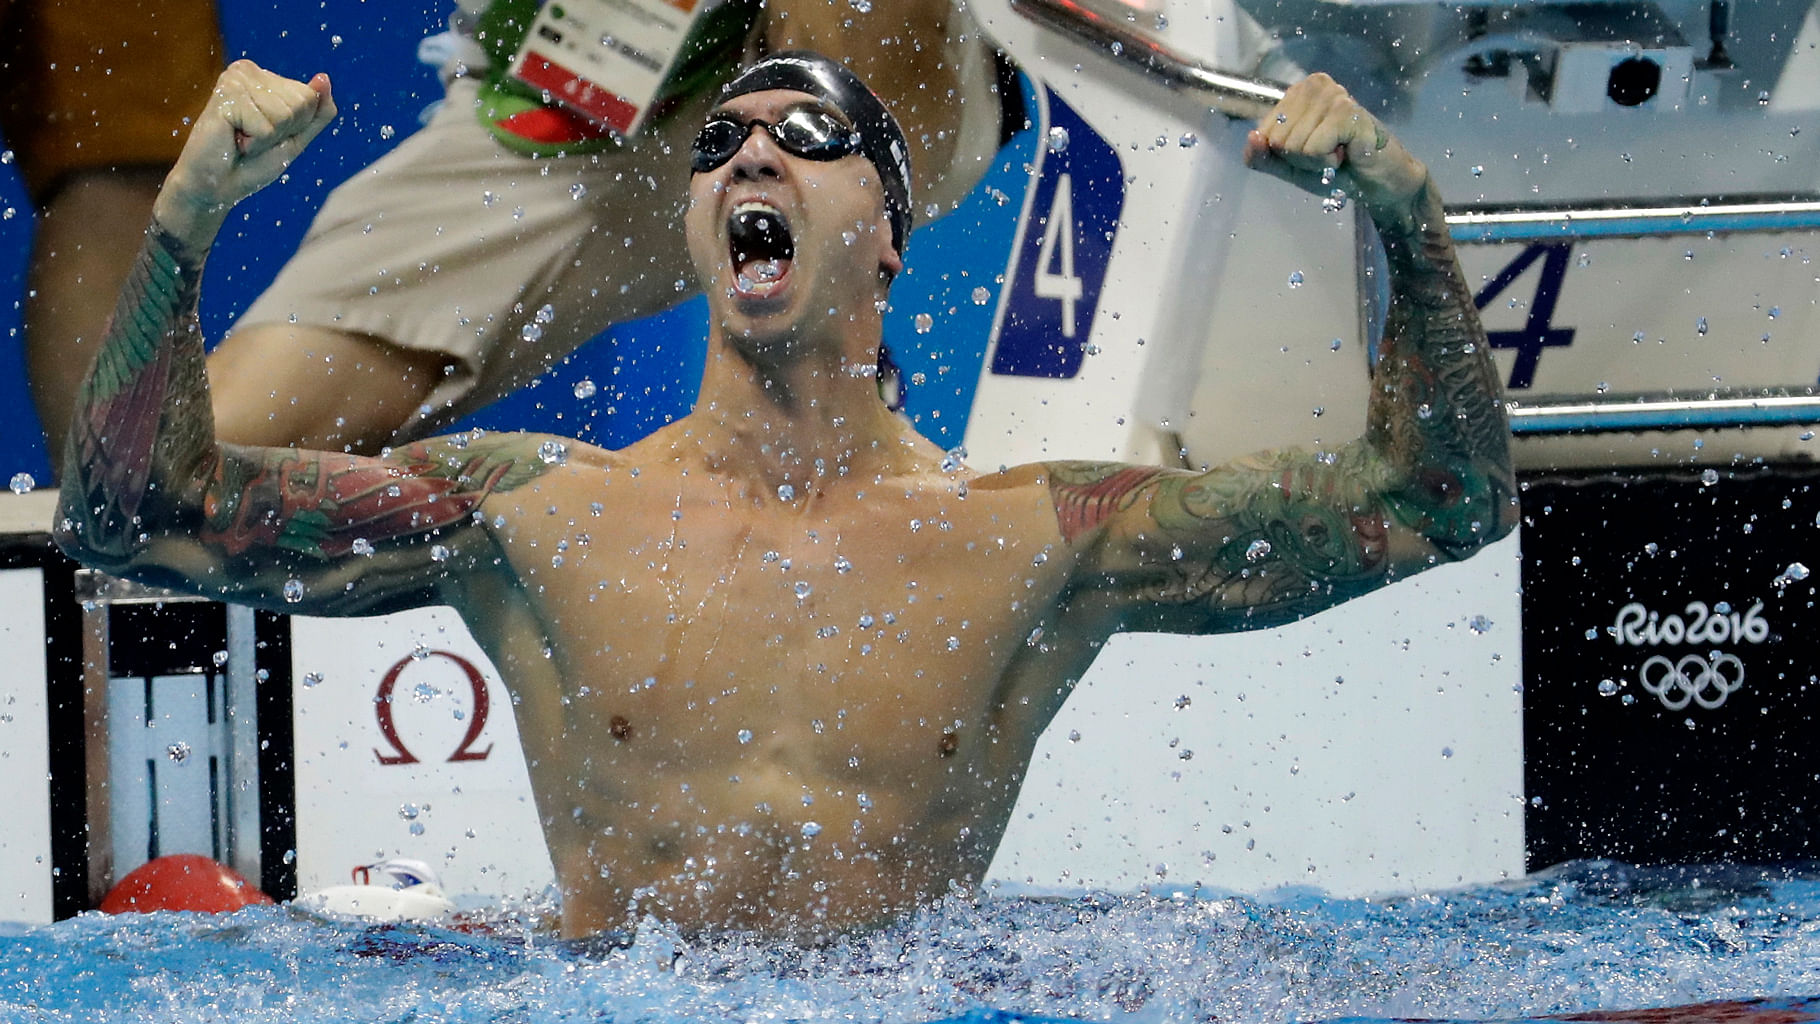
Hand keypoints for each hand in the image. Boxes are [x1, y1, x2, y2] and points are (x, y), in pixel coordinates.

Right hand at [154, 60, 336, 238]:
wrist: (216, 187)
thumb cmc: (252, 163)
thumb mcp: (295, 138)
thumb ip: (316, 111)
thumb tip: (324, 79)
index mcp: (264, 77)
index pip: (310, 97)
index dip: (296, 126)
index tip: (267, 133)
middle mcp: (247, 70)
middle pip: (300, 104)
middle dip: (282, 131)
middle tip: (252, 138)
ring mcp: (234, 80)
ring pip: (285, 114)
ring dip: (266, 138)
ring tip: (242, 139)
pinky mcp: (225, 96)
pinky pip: (266, 127)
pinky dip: (254, 143)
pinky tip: (233, 140)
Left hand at [1242, 73, 1425, 216]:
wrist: (1380, 183)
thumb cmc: (1338, 170)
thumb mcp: (1291, 167)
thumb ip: (1264, 157)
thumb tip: (1252, 139)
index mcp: (1297, 92)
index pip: (1262, 134)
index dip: (1284, 155)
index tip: (1312, 152)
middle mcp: (1314, 85)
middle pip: (1275, 140)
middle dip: (1299, 159)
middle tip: (1328, 154)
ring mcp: (1331, 95)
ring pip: (1292, 146)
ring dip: (1315, 162)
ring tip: (1339, 153)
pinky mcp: (1345, 111)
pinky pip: (1312, 150)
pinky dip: (1326, 162)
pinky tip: (1346, 153)